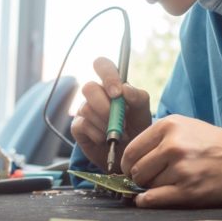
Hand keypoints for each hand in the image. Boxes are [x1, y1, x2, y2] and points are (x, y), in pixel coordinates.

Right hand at [70, 57, 152, 171]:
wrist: (128, 155)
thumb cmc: (136, 130)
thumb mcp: (143, 114)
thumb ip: (138, 98)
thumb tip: (125, 89)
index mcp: (113, 85)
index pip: (102, 65)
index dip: (107, 75)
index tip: (117, 93)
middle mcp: (96, 94)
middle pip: (88, 87)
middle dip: (104, 106)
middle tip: (119, 121)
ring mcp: (85, 110)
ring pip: (86, 108)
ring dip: (105, 124)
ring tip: (118, 134)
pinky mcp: (78, 126)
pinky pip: (82, 125)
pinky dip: (97, 134)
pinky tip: (105, 139)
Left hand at [120, 114, 221, 207]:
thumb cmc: (216, 145)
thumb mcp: (186, 127)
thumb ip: (158, 139)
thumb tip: (130, 160)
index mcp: (169, 126)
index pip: (131, 150)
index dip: (128, 164)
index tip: (132, 170)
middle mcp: (173, 145)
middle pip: (136, 170)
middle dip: (141, 178)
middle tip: (154, 178)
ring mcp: (181, 168)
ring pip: (147, 186)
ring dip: (153, 188)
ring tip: (172, 182)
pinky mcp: (188, 190)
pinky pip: (154, 199)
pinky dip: (148, 201)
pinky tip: (151, 199)